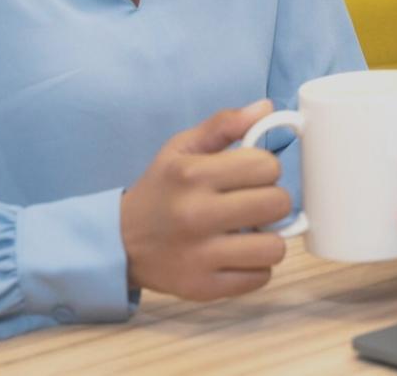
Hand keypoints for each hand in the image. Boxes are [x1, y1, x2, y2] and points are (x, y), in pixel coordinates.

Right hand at [120, 100, 291, 300]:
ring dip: (268, 238)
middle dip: (272, 201)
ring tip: (249, 231)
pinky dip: (255, 266)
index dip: (266, 168)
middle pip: (277, 204)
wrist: (119, 242)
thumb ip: (225, 124)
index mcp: (193, 174)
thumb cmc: (160, 189)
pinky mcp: (203, 288)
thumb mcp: (182, 148)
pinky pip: (260, 278)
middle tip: (253, 203)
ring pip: (274, 247)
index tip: (251, 175)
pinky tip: (237, 254)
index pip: (266, 165)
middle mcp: (196, 214)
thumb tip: (267, 107)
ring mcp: (200, 256)